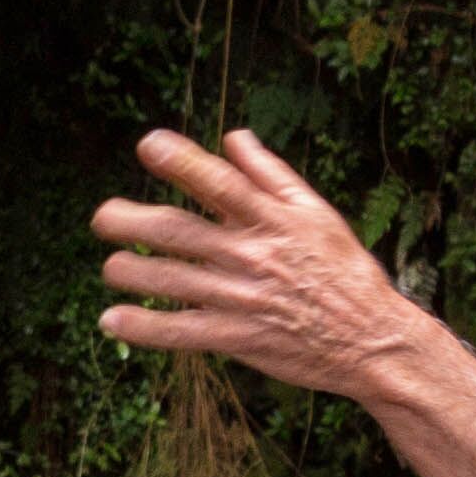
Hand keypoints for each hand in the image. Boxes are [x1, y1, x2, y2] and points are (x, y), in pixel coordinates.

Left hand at [90, 129, 446, 407]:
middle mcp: (252, 255)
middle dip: (133, 221)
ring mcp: (242, 298)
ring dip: (132, 272)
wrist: (373, 340)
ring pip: (173, 281)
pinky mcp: (238, 338)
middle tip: (101, 217)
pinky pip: (181, 332)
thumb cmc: (344, 270)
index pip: (220, 183)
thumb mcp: (317, 213)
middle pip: (180, 233)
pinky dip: (144, 328)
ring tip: (110, 267)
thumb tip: (232, 136)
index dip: (183, 162)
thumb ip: (271, 174)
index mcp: (272, 219)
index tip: (148, 145)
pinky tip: (111, 320)